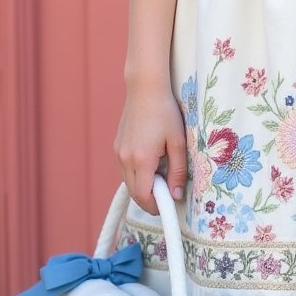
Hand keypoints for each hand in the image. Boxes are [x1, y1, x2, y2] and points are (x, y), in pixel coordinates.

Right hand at [114, 81, 187, 213]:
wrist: (145, 89)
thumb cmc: (165, 112)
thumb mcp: (178, 142)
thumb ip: (178, 171)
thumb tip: (177, 195)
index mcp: (141, 159)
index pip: (143, 196)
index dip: (155, 206)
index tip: (167, 206)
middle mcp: (125, 158)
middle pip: (134, 192)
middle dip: (150, 198)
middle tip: (168, 192)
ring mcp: (118, 152)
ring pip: (129, 182)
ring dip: (143, 186)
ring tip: (161, 173)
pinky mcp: (117, 147)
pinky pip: (125, 170)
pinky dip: (137, 174)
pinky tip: (151, 162)